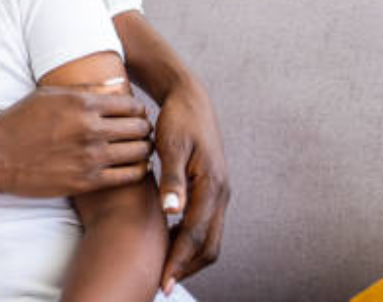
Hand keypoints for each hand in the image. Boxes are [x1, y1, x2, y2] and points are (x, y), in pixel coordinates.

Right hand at [0, 85, 152, 196]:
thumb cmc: (19, 123)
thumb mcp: (48, 96)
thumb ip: (84, 90)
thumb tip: (113, 86)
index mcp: (82, 104)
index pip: (130, 105)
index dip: (138, 109)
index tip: (136, 114)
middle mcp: (90, 129)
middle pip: (139, 128)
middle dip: (144, 129)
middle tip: (142, 132)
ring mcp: (90, 157)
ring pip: (138, 152)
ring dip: (144, 149)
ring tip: (141, 149)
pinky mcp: (87, 181)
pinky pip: (128, 176)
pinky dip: (137, 170)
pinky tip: (135, 167)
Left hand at [111, 10, 230, 291]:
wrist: (191, 98)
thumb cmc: (178, 120)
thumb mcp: (172, 146)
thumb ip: (172, 179)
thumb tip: (171, 211)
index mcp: (212, 184)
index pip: (196, 235)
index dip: (179, 260)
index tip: (162, 280)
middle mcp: (221, 193)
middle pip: (209, 245)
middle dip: (187, 267)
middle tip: (161, 283)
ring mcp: (219, 192)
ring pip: (210, 238)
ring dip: (190, 257)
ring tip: (164, 270)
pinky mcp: (212, 190)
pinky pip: (206, 225)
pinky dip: (191, 241)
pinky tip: (169, 243)